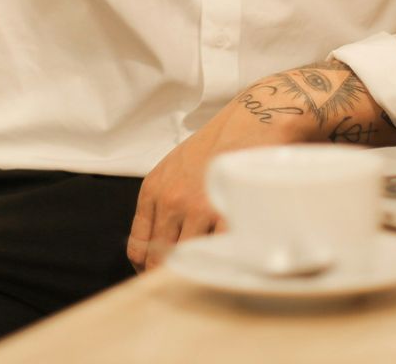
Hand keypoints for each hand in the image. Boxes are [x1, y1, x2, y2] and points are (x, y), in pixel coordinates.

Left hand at [127, 59, 395, 272]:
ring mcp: (198, 206)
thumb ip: (164, 204)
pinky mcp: (227, 209)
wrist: (256, 119)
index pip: (139, 248)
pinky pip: (218, 251)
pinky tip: (230, 258)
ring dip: (202, 267)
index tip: (165, 273)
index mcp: (155, 189)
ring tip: (214, 267)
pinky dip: (223, 260)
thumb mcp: (176, 167)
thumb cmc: (220, 144)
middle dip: (174, 273)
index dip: (150, 268)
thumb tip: (160, 247)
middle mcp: (171, 199)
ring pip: (189, 259)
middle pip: (161, 259)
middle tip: (192, 277)